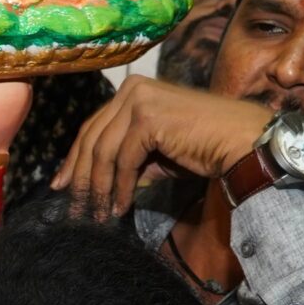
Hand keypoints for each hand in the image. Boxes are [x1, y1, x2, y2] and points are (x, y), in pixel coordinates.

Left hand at [53, 78, 272, 217]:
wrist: (241, 142)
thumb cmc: (204, 147)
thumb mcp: (156, 150)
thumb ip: (126, 155)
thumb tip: (95, 180)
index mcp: (133, 90)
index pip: (93, 127)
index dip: (74, 158)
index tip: (62, 185)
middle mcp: (132, 89)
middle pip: (92, 138)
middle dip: (80, 177)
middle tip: (73, 207)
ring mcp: (139, 100)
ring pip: (103, 152)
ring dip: (99, 189)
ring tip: (97, 215)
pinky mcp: (148, 118)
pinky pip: (123, 160)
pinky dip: (120, 188)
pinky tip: (120, 208)